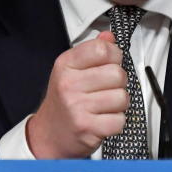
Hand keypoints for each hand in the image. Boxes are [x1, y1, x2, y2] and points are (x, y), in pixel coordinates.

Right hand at [26, 31, 127, 157]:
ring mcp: (77, 106)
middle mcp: (69, 84)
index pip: (103, 49)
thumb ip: (92, 51)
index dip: (114, 56)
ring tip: (104, 106)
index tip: (110, 63)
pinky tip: (103, 119)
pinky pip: (119, 120)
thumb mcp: (71, 70)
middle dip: (118, 83)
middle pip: (117, 74)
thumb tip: (109, 36)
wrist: (49, 134)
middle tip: (106, 89)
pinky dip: (116, 122)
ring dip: (119, 104)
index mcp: (66, 64)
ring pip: (122, 97)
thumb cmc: (64, 101)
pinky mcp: (87, 127)